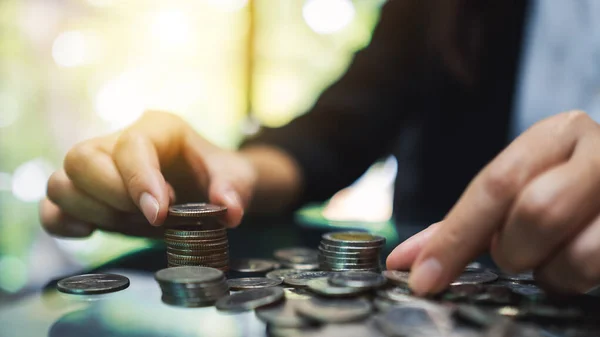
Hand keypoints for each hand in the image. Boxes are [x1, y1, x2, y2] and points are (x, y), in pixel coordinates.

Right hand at [40, 111, 255, 237]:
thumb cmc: (218, 175)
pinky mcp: (87, 195)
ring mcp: (98, 168)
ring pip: (61, 181)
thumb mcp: (238, 178)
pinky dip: (62, 222)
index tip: (159, 213)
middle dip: (111, 197)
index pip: (131, 145)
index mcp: (158, 128)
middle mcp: (119, 141)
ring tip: (131, 222)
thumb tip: (228, 210)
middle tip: (149, 218)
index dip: (139, 180)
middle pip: (81, 158)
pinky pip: (52, 206)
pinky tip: (91, 232)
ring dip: (92, 211)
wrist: (207, 186)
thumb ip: (234, 190)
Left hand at [387, 111, 599, 294]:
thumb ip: (464, 223)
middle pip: (536, 213)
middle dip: (512, 250)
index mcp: (556, 134)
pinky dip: (574, 279)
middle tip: (513, 252)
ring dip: (548, 272)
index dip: (453, 238)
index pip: (494, 184)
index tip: (422, 277)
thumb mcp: (517, 190)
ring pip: (576, 254)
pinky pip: (599, 270)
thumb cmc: (563, 187)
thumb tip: (406, 260)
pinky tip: (573, 262)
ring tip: (549, 257)